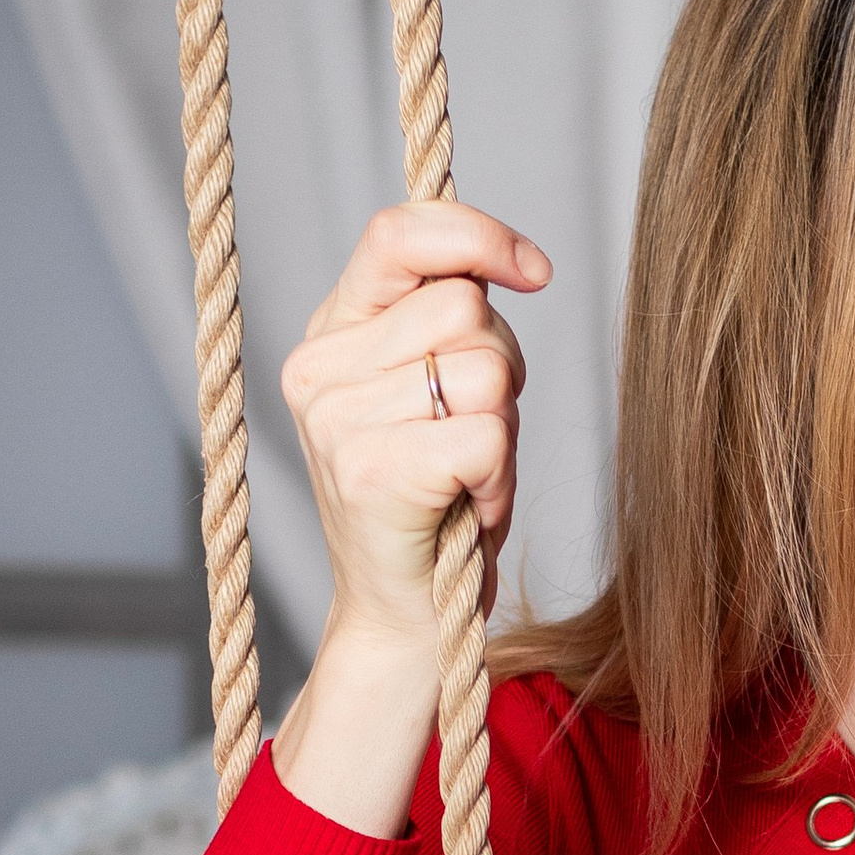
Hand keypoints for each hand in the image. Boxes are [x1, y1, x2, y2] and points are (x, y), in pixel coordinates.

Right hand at [280, 198, 548, 645]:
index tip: (535, 272)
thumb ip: (450, 318)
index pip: (399, 233)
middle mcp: (318, 368)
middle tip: (472, 434)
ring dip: (502, 430)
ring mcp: (337, 422)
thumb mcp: (437, 390)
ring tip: (465, 477)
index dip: (479, 236)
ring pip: (485, 369)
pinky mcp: (373, 474)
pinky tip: (467, 507)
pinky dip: (499, 477)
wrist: (404, 621)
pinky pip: (487, 435)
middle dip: (501, 367)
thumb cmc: (437, 502)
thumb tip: (514, 261)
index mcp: (330, 331)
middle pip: (464, 306)